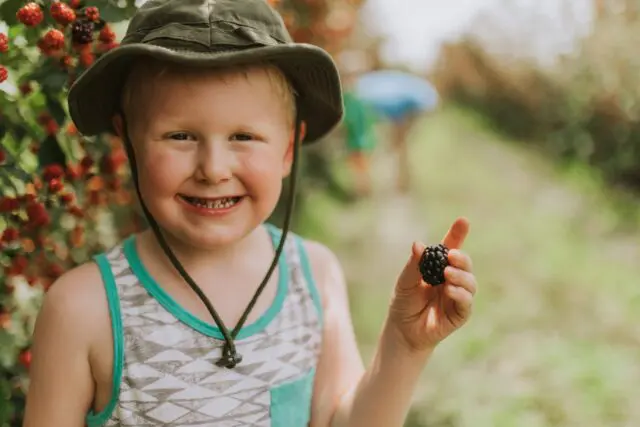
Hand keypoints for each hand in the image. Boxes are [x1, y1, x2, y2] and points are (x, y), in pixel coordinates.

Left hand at [388, 217, 476, 351]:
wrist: (402, 330)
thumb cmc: (404, 303)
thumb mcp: (405, 281)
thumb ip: (414, 265)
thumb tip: (418, 244)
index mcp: (438, 267)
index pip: (451, 248)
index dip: (458, 234)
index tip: (463, 221)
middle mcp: (451, 279)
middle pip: (465, 263)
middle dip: (461, 257)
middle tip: (450, 255)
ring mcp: (457, 296)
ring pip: (470, 282)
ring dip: (461, 275)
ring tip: (447, 273)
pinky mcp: (460, 314)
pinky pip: (466, 302)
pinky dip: (460, 294)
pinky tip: (449, 289)